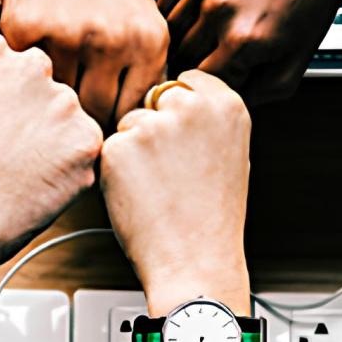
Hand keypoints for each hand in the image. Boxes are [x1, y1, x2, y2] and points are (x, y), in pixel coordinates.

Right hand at [0, 0, 167, 129]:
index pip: (130, 114)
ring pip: (56, 100)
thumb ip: (143, 75)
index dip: (114, 127)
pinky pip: (24, 77)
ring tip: (46, 102)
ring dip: (50, 103)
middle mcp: (110, 41)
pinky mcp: (24, 29)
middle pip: (94, 115)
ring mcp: (65, 35)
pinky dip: (24, 79)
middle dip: (82, 121)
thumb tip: (133, 133)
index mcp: (147, 43)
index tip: (101, 128)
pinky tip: (27, 73)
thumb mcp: (143, 23)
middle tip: (69, 122)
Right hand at [0, 32, 103, 270]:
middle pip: (45, 90)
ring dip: (53, 144)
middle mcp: (31, 65)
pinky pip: (84, 153)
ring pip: (68, 121)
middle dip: (33, 118)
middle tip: (7, 154)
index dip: (3, 102)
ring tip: (18, 174)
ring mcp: (63, 102)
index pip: (13, 67)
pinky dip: (68, 172)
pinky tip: (35, 186)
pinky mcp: (86, 140)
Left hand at [100, 70, 251, 315]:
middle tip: (171, 170)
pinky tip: (140, 195)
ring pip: (129, 124)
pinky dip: (116, 171)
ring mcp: (152, 125)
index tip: (183, 136)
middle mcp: (190, 107)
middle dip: (155, 126)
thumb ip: (207, 120)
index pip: (187, 81)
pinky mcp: (119, 148)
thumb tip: (179, 98)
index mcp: (226, 105)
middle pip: (155, 98)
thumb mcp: (231, 154)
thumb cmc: (212, 217)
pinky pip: (109, 148)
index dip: (179, 110)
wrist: (195, 261)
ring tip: (159, 187)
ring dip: (134, 149)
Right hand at [158, 0, 341, 103]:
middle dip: (199, 61)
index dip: (213, 84)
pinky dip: (177, 11)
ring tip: (211, 33)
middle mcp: (218, 9)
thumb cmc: (309, 4)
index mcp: (242, 41)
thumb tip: (220, 102)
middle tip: (219, 54)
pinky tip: (201, 11)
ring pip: (170, 30)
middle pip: (182, 57)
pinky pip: (167, 0)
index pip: (202, 83)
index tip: (224, 76)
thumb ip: (257, 95)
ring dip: (185, 37)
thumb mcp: (295, 64)